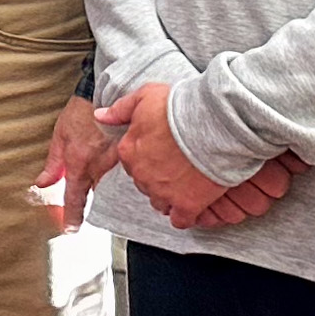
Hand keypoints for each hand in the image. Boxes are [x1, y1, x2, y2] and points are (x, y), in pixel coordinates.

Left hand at [39, 96, 119, 226]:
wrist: (105, 93)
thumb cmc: (79, 113)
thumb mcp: (59, 136)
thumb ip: (53, 163)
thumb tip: (42, 183)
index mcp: (79, 164)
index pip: (75, 198)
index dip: (72, 216)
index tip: (70, 230)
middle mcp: (99, 167)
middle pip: (94, 193)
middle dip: (88, 199)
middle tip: (81, 202)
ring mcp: (116, 162)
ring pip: (109, 184)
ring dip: (103, 185)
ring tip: (100, 175)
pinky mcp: (129, 155)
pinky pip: (123, 173)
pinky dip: (118, 174)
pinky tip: (116, 166)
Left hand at [96, 85, 304, 229]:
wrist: (214, 124)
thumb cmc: (181, 108)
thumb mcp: (145, 96)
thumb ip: (121, 109)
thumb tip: (100, 116)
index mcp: (129, 151)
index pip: (131, 162)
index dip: (147, 158)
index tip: (161, 152)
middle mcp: (142, 175)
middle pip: (145, 182)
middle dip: (158, 177)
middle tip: (177, 167)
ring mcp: (163, 192)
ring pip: (160, 202)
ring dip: (169, 196)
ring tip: (186, 185)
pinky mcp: (187, 204)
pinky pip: (181, 219)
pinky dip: (185, 215)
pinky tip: (193, 206)